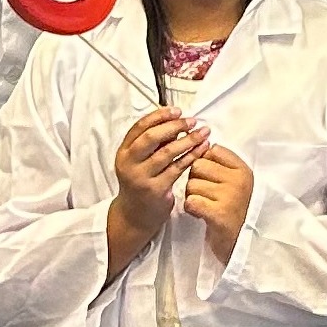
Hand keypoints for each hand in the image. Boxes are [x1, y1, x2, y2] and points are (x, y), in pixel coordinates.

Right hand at [112, 106, 201, 241]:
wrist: (135, 215)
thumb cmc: (141, 182)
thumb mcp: (139, 161)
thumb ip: (153, 143)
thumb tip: (176, 122)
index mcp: (124, 152)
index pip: (139, 127)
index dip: (159, 116)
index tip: (177, 111)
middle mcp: (129, 163)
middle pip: (151, 137)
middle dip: (174, 126)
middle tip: (192, 121)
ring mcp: (141, 177)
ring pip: (167, 153)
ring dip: (188, 140)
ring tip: (203, 133)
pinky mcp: (156, 190)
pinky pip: (177, 168)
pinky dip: (192, 156)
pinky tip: (202, 149)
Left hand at [180, 140, 255, 261]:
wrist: (245, 245)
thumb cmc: (237, 212)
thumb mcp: (238, 184)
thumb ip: (222, 166)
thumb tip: (199, 147)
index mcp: (244, 170)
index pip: (214, 150)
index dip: (205, 164)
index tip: (211, 179)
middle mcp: (238, 180)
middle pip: (198, 165)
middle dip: (195, 179)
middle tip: (205, 195)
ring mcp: (229, 196)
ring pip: (191, 184)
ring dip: (192, 196)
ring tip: (204, 206)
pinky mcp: (218, 213)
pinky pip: (190, 201)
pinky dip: (191, 208)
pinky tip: (200, 214)